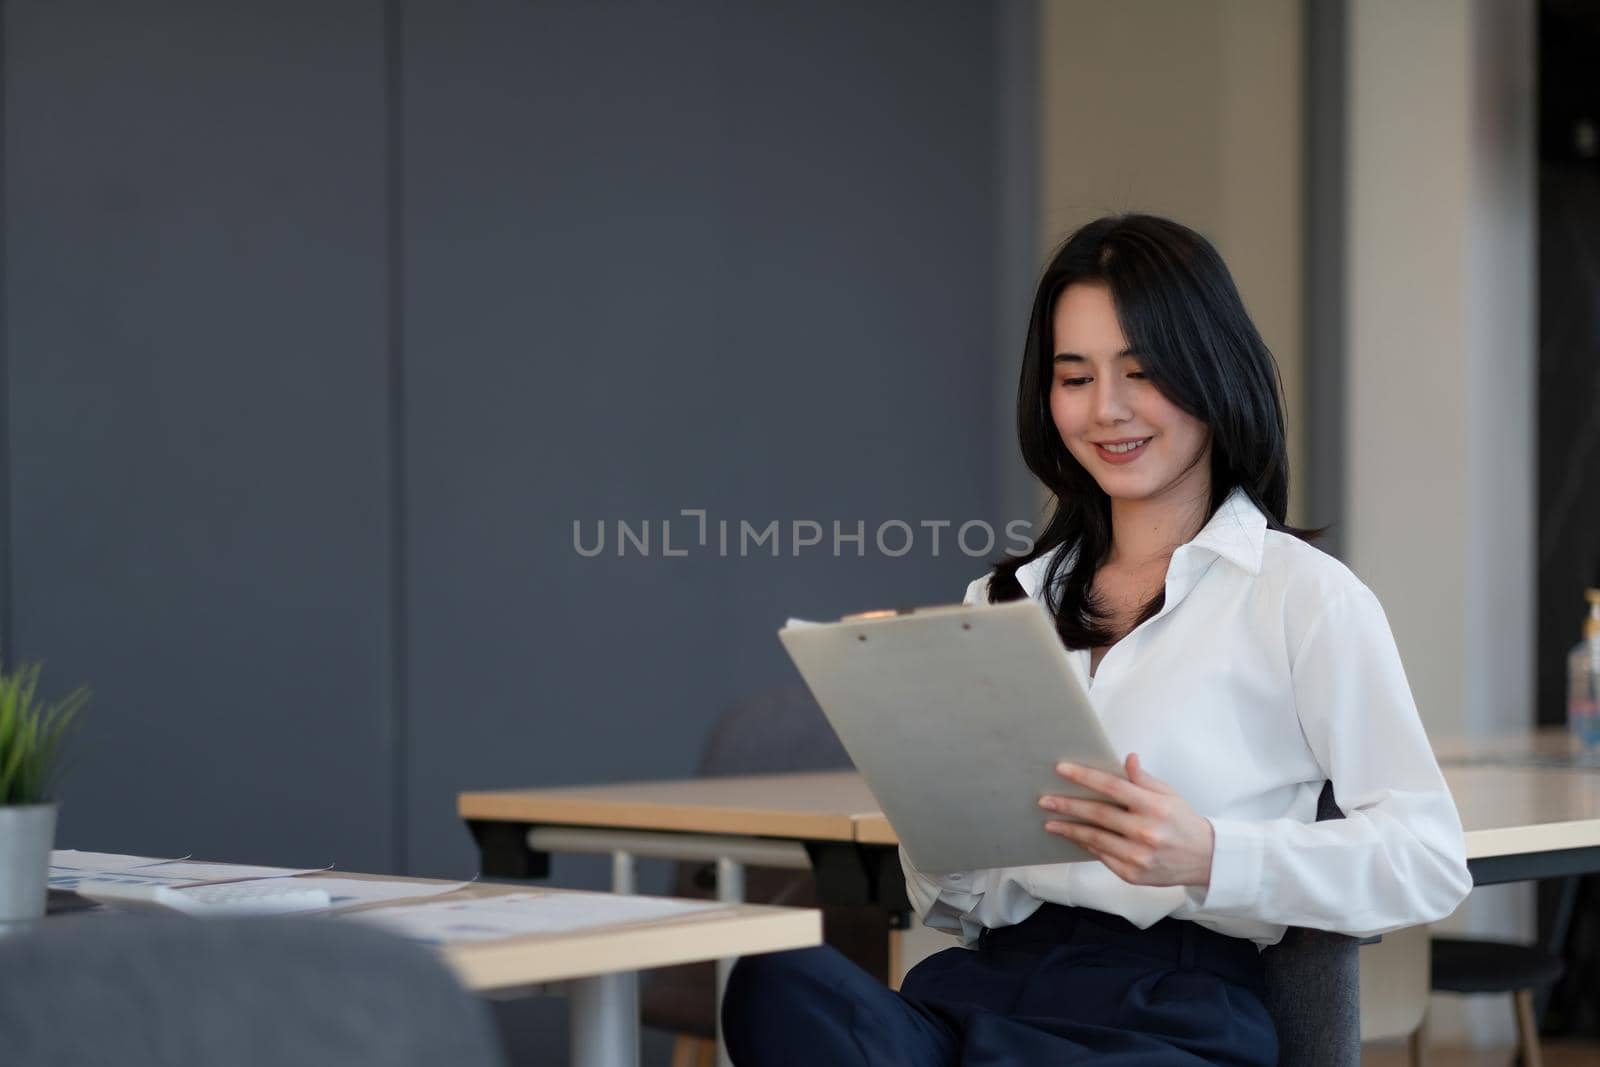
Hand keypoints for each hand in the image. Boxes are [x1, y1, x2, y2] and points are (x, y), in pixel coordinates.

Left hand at [1039, 753, 1214, 888]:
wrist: (1205, 859)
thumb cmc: (1182, 821)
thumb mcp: (1168, 794)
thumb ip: (1143, 779)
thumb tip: (1127, 758)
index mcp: (1154, 807)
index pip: (1112, 787)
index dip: (1085, 777)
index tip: (1062, 769)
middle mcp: (1145, 832)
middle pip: (1098, 814)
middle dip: (1068, 805)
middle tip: (1045, 800)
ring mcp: (1138, 856)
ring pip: (1095, 838)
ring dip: (1069, 829)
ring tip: (1050, 823)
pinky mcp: (1132, 874)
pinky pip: (1102, 856)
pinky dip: (1087, 845)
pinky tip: (1074, 837)